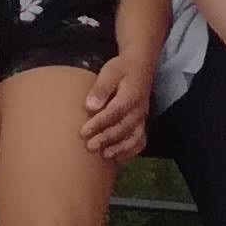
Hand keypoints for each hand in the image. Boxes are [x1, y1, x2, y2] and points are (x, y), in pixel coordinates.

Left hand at [79, 46, 154, 165]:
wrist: (140, 67)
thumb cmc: (121, 69)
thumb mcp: (109, 72)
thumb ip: (100, 89)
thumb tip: (90, 106)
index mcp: (131, 96)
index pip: (114, 112)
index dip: (99, 123)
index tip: (83, 131)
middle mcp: (139, 110)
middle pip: (123, 127)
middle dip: (106, 138)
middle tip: (89, 146)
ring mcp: (142, 118)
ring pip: (134, 137)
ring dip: (119, 148)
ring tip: (104, 156)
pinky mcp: (141, 123)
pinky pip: (140, 141)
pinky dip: (131, 151)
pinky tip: (118, 158)